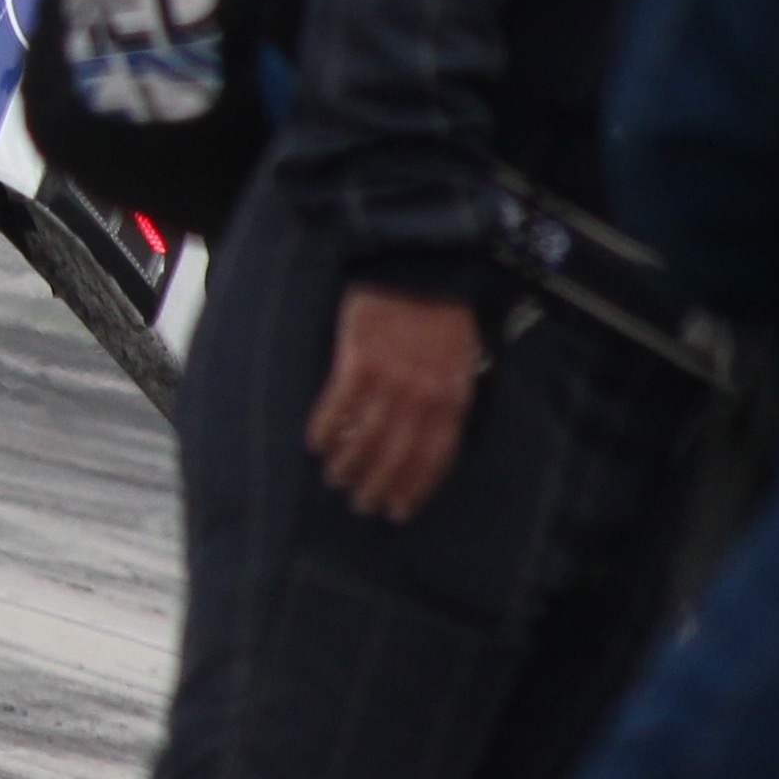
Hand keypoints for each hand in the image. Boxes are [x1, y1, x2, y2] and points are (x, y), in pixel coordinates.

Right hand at [306, 288, 482, 521]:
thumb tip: (433, 444)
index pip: (433, 458)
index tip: (397, 511)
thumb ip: (449, 403)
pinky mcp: (358, 358)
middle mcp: (422, 394)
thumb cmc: (442, 318)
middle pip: (397, 455)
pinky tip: (316, 444)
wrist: (421, 268)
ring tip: (337, 479)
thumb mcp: (461, 364)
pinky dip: (325, 429)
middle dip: (378, 485)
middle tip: (361, 505)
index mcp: (452, 398)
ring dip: (349, 464)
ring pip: (365, 436)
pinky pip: (337, 405)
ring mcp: (390, 378)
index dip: (414, 488)